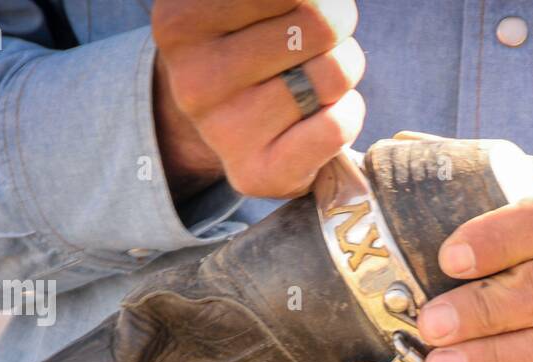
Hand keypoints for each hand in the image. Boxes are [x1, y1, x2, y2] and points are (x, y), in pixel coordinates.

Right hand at [151, 0, 365, 198]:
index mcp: (182, 21)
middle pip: (319, 22)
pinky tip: (324, 114)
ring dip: (344, 69)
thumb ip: (283, 0)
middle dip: (335, 27)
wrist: (229, 126)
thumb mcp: (244, 6)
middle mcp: (195, 79)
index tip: (297, 8)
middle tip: (315, 42)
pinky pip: (337, 126)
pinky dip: (349, 112)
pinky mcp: (256, 174)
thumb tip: (316, 6)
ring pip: (334, 74)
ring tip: (313, 78)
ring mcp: (224, 131)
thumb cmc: (250, 47)